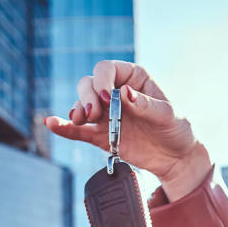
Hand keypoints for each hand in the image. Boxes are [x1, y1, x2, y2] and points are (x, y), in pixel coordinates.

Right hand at [44, 60, 211, 200]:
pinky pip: (77, 130)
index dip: (102, 80)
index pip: (107, 69)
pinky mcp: (99, 135)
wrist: (175, 157)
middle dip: (86, 96)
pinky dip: (64, 127)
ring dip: (77, 110)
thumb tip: (125, 94)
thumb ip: (147, 105)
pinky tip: (51, 124)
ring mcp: (105, 113)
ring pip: (81, 104)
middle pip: (88, 84)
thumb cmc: (176, 128)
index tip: (108, 97)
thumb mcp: (168, 115)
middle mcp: (115, 92)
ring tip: (81, 120)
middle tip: (94, 113)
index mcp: (133, 78)